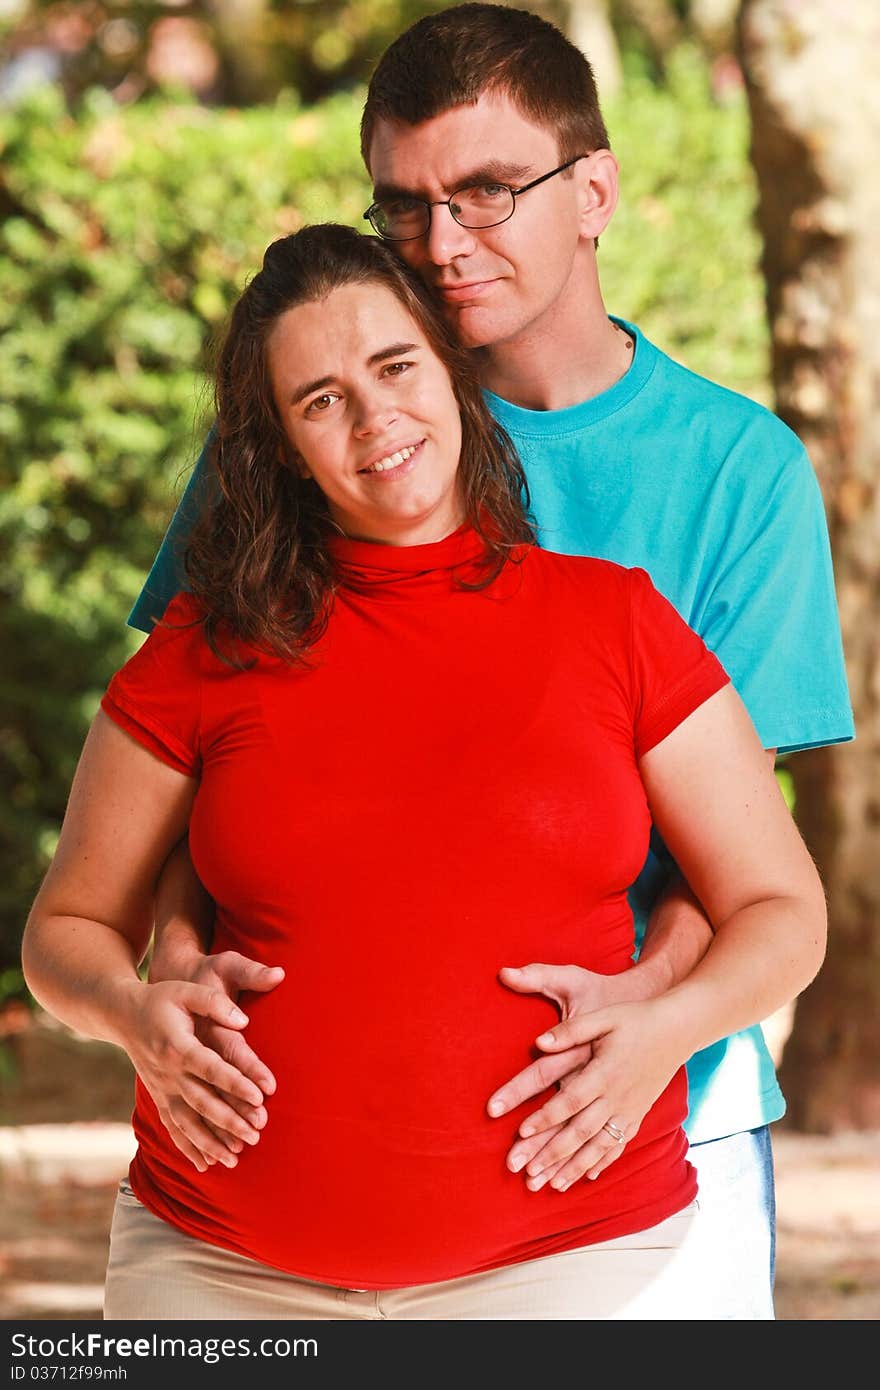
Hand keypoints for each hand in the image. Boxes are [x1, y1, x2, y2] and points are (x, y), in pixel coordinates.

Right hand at [122, 978, 269, 1172]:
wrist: (123, 1015)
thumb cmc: (161, 999)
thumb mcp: (186, 991)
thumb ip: (214, 1002)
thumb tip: (243, 1022)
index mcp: (178, 1046)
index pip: (211, 1068)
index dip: (235, 1082)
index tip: (260, 1096)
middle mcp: (168, 1073)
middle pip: (202, 1101)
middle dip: (229, 1121)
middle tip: (256, 1134)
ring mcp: (161, 1089)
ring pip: (187, 1122)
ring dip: (210, 1143)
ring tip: (235, 1159)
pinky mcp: (158, 1097)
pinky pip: (172, 1127)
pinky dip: (188, 1148)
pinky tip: (205, 1165)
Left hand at [487, 963, 683, 1189]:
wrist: (678, 1029)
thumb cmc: (636, 1019)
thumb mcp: (604, 1017)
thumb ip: (571, 1030)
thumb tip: (539, 1042)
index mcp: (604, 1073)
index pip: (569, 1101)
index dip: (545, 1118)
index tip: (521, 1133)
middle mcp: (617, 1097)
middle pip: (580, 1132)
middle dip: (552, 1154)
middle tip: (526, 1172)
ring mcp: (630, 1110)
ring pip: (599, 1146)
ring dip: (574, 1167)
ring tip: (552, 1186)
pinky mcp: (639, 1115)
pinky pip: (619, 1144)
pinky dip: (602, 1162)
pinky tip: (587, 1176)